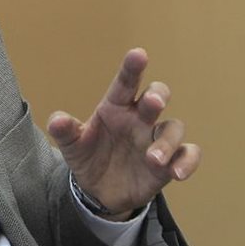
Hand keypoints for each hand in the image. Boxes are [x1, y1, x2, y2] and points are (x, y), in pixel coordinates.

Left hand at [47, 48, 200, 219]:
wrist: (99, 191)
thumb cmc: (88, 156)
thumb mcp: (72, 145)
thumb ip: (65, 131)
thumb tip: (57, 120)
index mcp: (116, 107)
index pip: (125, 83)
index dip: (132, 68)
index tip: (138, 54)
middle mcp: (139, 118)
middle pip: (157, 96)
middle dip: (157, 96)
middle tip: (152, 102)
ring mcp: (156, 139)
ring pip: (173, 128)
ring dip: (167, 141)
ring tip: (153, 159)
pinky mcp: (169, 162)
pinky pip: (187, 155)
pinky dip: (187, 162)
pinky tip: (177, 174)